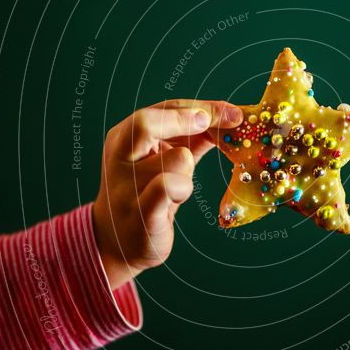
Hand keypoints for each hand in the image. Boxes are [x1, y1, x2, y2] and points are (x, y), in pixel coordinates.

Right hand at [92, 99, 242, 288]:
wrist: (117, 242)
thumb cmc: (145, 194)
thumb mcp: (164, 159)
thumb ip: (191, 137)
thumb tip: (228, 118)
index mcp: (123, 138)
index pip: (162, 109)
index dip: (201, 107)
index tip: (232, 114)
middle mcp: (119, 157)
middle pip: (147, 123)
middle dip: (187, 121)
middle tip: (219, 127)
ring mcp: (126, 186)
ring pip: (176, 159)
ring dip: (189, 172)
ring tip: (180, 189)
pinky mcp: (141, 213)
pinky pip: (167, 187)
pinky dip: (182, 187)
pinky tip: (180, 197)